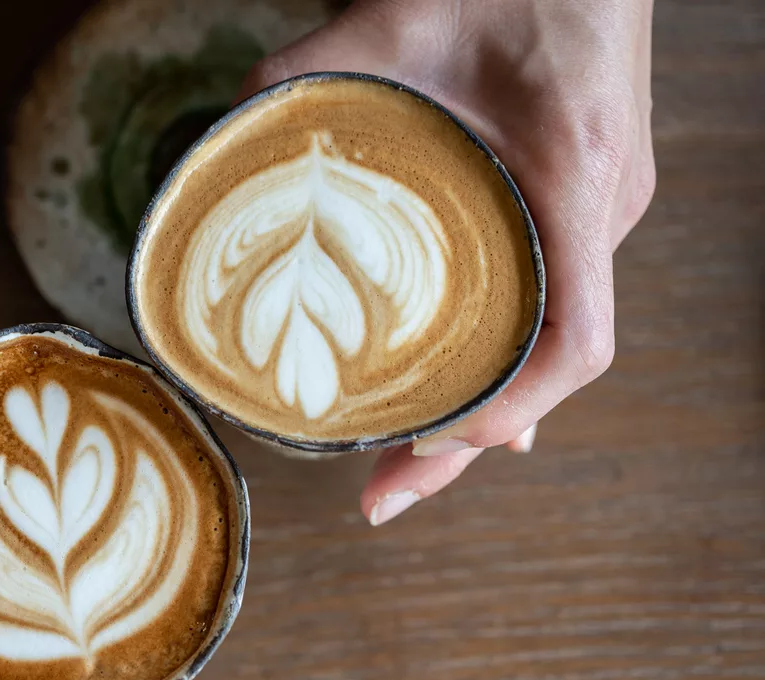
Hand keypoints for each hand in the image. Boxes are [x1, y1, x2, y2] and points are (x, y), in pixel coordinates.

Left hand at [242, 0, 654, 524]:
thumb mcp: (387, 17)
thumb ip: (296, 78)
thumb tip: (209, 152)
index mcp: (574, 175)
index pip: (576, 340)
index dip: (508, 411)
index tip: (432, 443)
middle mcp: (605, 209)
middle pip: (553, 367)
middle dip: (469, 445)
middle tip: (382, 497)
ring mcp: (604, 210)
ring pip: (552, 342)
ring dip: (484, 410)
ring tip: (405, 466)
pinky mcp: (586, 201)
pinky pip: (551, 302)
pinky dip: (502, 358)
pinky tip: (457, 392)